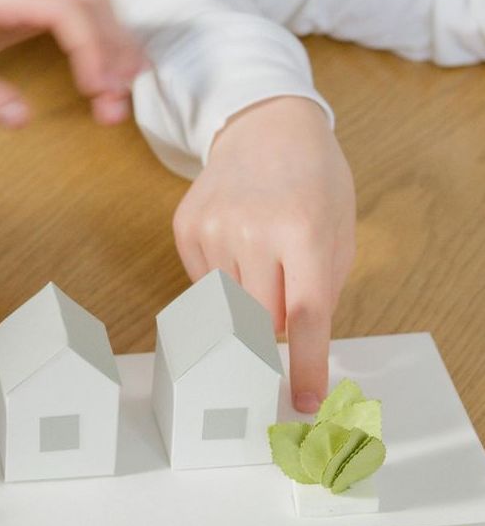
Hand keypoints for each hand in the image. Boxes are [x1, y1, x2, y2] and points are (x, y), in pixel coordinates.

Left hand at [0, 0, 143, 127]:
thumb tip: (20, 120)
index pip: (66, 12)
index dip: (89, 49)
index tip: (95, 90)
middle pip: (94, 7)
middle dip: (113, 54)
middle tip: (116, 104)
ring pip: (101, 10)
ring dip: (117, 53)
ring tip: (119, 99)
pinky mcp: (54, 3)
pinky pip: (93, 17)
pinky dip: (109, 47)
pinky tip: (118, 78)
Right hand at [171, 97, 355, 412]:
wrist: (264, 125)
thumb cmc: (313, 180)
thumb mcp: (339, 227)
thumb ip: (323, 287)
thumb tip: (295, 346)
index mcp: (302, 230)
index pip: (302, 316)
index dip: (303, 364)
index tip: (301, 400)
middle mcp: (252, 231)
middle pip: (261, 320)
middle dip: (274, 319)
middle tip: (284, 284)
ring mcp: (212, 230)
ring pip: (229, 308)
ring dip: (249, 298)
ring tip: (261, 253)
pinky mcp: (185, 229)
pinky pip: (203, 287)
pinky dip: (224, 280)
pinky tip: (236, 244)